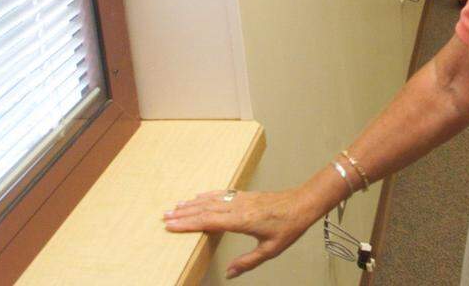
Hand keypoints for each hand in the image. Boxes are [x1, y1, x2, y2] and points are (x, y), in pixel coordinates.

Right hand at [163, 188, 318, 277]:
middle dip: (184, 213)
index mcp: (241, 220)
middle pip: (205, 209)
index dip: (188, 224)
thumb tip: (228, 274)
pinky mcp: (246, 195)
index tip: (171, 225)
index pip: (208, 222)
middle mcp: (238, 207)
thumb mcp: (270, 250)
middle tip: (165, 216)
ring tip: (175, 207)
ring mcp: (242, 199)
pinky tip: (200, 196)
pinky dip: (208, 195)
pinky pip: (222, 193)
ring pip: (212, 199)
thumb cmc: (289, 226)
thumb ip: (247, 262)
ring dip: (192, 203)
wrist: (303, 202)